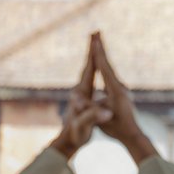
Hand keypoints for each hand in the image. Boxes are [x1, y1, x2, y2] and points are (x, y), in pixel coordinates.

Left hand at [50, 39, 111, 158]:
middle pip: (87, 66)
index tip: (96, 40)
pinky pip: (91, 79)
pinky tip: (97, 66)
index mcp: (81, 93)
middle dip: (92, 50)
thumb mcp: (85, 125)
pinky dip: (94, 69)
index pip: (89, 70)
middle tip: (95, 33)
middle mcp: (79, 90)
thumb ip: (93, 116)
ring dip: (93, 57)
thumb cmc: (76, 134)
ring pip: (88, 71)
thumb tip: (105, 112)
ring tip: (96, 44)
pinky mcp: (84, 98)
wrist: (68, 140)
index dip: (93, 55)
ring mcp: (81, 93)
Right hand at [91, 33, 156, 162]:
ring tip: (97, 40)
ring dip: (103, 54)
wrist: (133, 136)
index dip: (99, 54)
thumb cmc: (116, 129)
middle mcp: (121, 87)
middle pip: (108, 64)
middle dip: (101, 48)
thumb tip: (80, 101)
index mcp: (116, 91)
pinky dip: (104, 65)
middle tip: (97, 32)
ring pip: (110, 69)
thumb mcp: (100, 117)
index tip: (95, 41)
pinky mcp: (121, 93)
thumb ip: (90, 107)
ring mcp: (122, 90)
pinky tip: (101, 61)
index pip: (105, 69)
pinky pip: (111, 76)